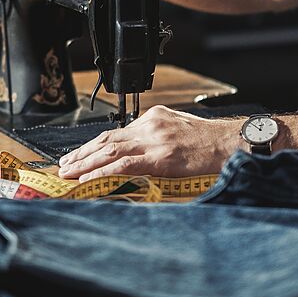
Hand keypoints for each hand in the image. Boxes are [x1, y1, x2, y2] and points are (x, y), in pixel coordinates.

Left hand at [57, 105, 241, 181]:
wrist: (233, 144)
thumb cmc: (212, 143)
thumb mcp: (180, 131)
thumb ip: (157, 138)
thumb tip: (137, 155)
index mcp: (154, 117)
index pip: (116, 132)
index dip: (93, 145)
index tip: (78, 155)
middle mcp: (151, 125)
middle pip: (107, 139)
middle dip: (82, 154)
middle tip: (64, 165)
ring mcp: (155, 140)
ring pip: (110, 150)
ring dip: (86, 164)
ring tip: (69, 174)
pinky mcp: (161, 157)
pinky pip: (124, 165)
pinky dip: (103, 172)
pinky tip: (89, 179)